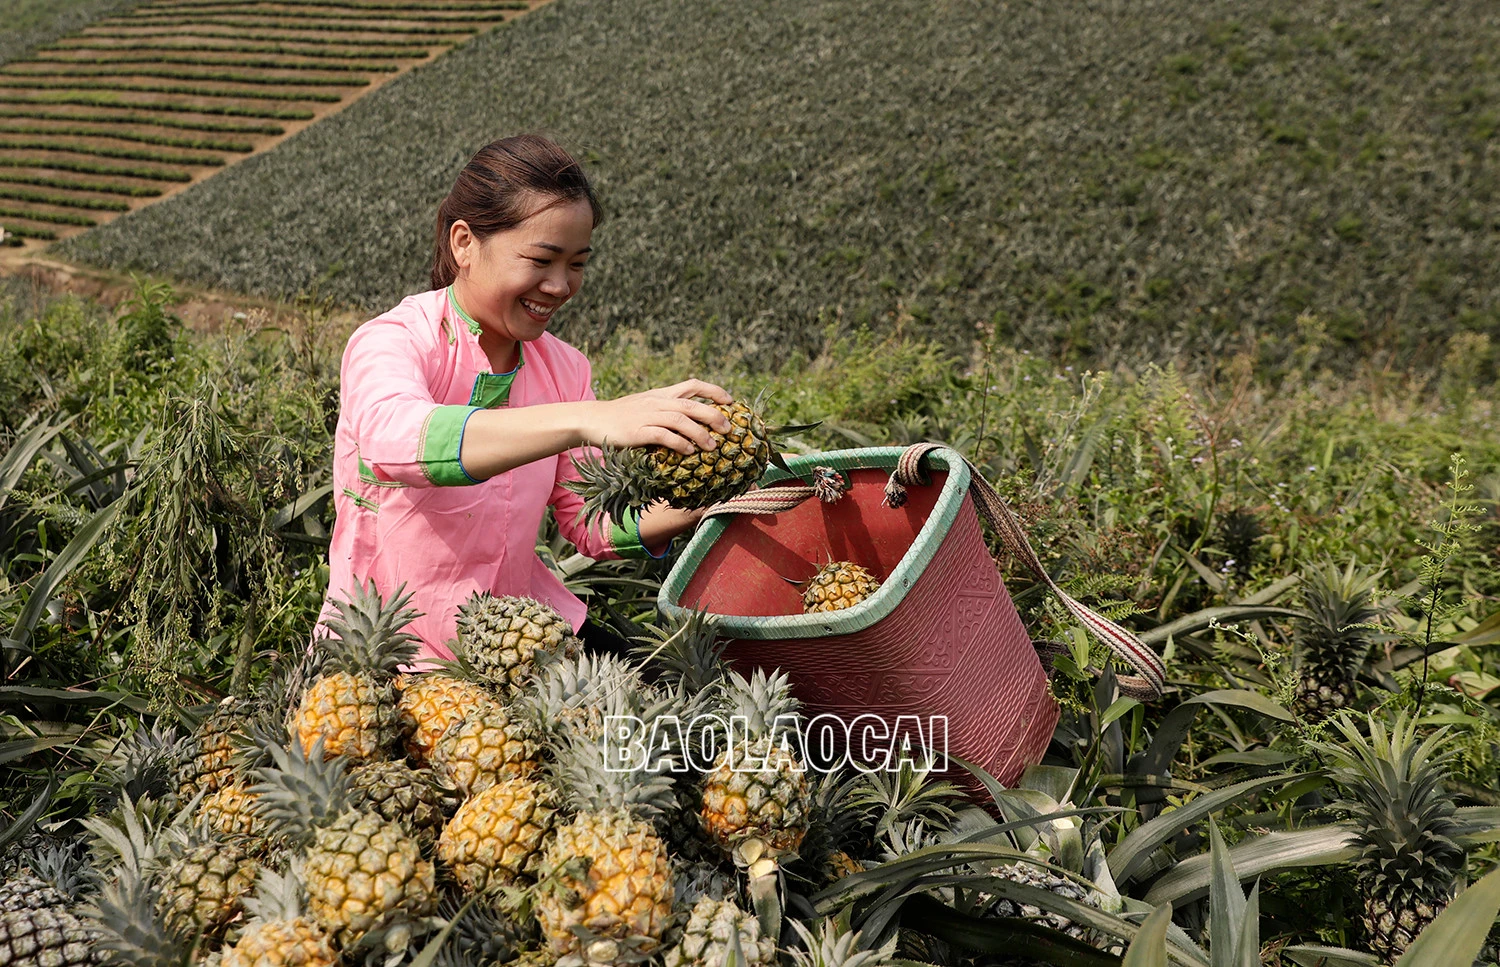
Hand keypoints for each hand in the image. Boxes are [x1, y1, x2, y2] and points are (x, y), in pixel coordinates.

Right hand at [582, 379, 733, 453]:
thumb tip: (690, 421)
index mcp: (661, 394)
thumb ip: (665, 409)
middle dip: (713, 416)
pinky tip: (689, 452)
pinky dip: (679, 443)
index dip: (713, 391)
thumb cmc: (621, 416)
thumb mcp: (645, 405)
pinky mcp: (637, 431)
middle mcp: (657, 402)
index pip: (692, 385)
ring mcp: (647, 416)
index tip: (729, 401)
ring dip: (699, 434)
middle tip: (728, 429)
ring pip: (680, 420)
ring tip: (712, 447)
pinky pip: (663, 436)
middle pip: (691, 404)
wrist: (592, 419)